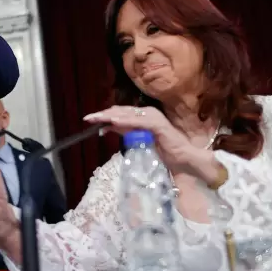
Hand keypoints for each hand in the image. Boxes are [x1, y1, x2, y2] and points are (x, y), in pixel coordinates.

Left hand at [84, 106, 200, 175]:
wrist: (184, 159)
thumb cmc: (164, 151)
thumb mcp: (138, 139)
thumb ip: (125, 131)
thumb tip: (106, 127)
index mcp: (143, 115)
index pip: (121, 112)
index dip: (105, 115)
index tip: (90, 119)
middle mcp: (148, 113)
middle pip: (121, 111)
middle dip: (103, 114)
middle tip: (88, 118)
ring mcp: (153, 117)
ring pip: (127, 114)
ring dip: (111, 116)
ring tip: (97, 118)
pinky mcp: (157, 124)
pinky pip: (138, 121)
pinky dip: (125, 120)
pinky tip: (113, 121)